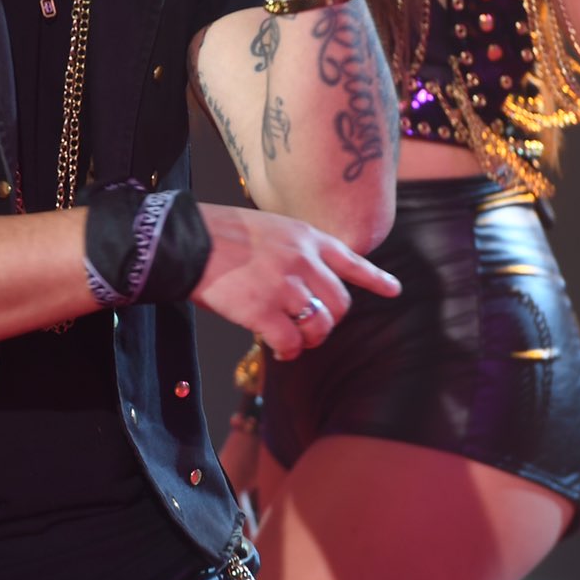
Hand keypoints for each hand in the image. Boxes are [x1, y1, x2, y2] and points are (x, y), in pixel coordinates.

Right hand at [191, 202, 399, 360]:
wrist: (185, 240)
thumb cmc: (219, 233)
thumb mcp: (268, 227)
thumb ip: (293, 249)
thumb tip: (303, 281)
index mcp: (305, 237)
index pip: (351, 259)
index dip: (375, 278)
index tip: (394, 290)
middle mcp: (302, 260)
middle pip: (340, 302)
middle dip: (330, 321)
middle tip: (313, 329)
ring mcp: (284, 286)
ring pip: (320, 325)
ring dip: (311, 340)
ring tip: (296, 342)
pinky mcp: (263, 310)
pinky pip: (290, 342)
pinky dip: (288, 352)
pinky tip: (279, 351)